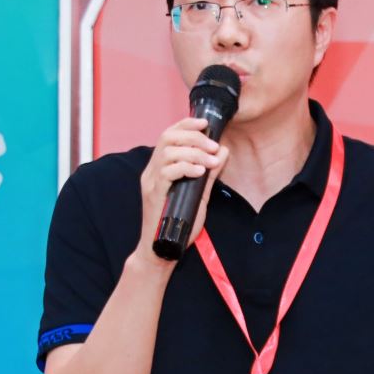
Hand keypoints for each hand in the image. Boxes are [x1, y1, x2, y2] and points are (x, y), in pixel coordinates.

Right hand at [136, 116, 228, 256]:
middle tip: (213, 146)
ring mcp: (151, 182)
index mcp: (160, 167)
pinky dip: (185, 167)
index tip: (206, 123)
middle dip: (194, 136)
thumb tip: (223, 151)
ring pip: (168, 152)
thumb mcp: (199, 193)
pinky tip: (199, 172)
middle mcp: (152, 171)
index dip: (186, 124)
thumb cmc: (178, 223)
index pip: (169, 135)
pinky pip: (167, 171)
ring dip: (194, 152)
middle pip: (167, 137)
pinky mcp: (153, 194)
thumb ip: (210, 173)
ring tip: (210, 162)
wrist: (162, 249)